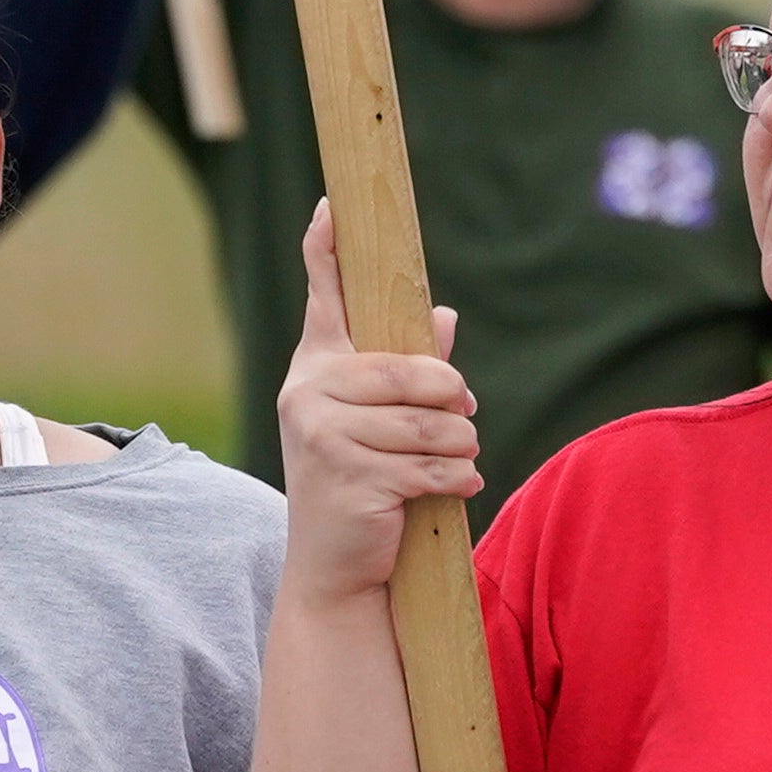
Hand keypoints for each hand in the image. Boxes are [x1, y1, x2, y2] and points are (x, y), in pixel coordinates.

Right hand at [276, 201, 477, 603]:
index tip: (330, 204)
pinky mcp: (347, 474)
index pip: (322, 298)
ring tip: (458, 461)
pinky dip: (456, 480)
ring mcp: (322, 433)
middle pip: (409, 371)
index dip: (325, 249)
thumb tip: (442, 314)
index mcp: (316, 369)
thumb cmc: (361, 483)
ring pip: (428, 422)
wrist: (334, 567)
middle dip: (451, 399)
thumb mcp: (378, 423)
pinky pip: (430, 464)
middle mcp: (307, 392)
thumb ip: (407, 369)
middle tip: (465, 416)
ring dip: (461, 446)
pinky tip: (453, 490)